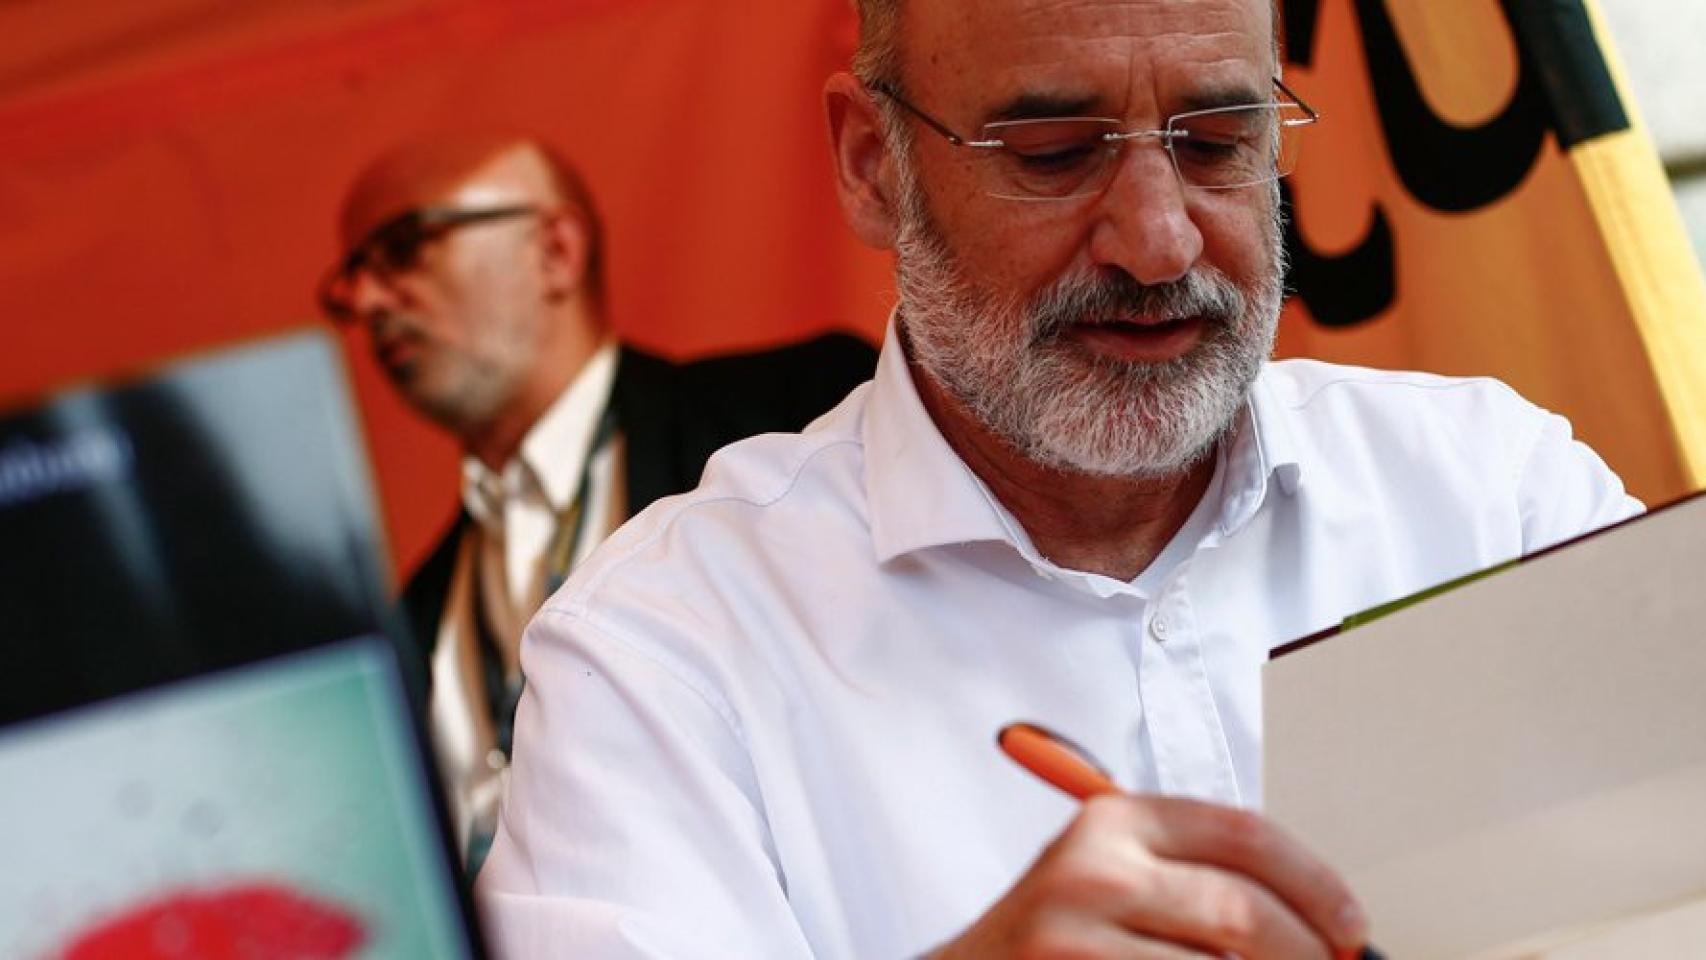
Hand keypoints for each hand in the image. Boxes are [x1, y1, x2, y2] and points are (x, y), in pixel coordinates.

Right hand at [930, 794, 1368, 958]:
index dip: (1316, 882)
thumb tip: (1316, 915)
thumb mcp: (1109, 873)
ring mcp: (1076, 941)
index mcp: (1114, 821)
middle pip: (1244, 913)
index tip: (1350, 925)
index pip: (1244, 834)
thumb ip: (1190, 873)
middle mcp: (1093, 872)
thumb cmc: (1052, 934)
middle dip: (1307, 953)